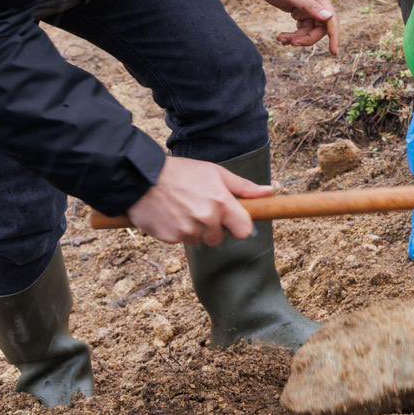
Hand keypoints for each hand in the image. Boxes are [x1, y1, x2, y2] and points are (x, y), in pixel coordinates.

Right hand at [126, 156, 274, 245]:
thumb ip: (244, 187)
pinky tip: (171, 215)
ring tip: (184, 209)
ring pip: (200, 241)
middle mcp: (206, 219)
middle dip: (214, 228)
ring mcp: (187, 231)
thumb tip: (270, 192)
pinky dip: (178, 232)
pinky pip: (181, 241)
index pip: (244, 231)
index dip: (239, 227)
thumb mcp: (216, 173)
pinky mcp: (170, 238)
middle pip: (219, 238)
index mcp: (221, 203)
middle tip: (201, 209)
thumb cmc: (183, 173)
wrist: (142, 179)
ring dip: (195, 230)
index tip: (233, 221)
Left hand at [252, 0, 338, 53]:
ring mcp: (308, 10)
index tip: (333, 52)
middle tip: (292, 43)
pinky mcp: (299, 13)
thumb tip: (329, 17)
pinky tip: (281, 37)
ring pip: (308, 31)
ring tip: (281, 39)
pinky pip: (300, 30)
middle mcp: (317, 4)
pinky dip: (292, 35)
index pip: (331, 19)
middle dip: (306, 38)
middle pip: (319, 29)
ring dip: (296, 38)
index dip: (334, 36)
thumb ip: (310, 6)